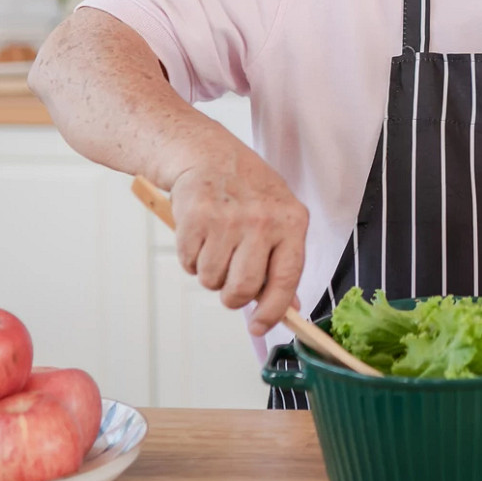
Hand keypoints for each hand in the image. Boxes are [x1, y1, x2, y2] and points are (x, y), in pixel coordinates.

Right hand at [165, 137, 308, 334]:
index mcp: (292, 221)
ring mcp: (229, 219)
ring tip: (215, 245)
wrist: (207, 153)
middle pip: (243, 288)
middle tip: (228, 284)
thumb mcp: (279, 216)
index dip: (273, 311)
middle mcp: (263, 220)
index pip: (287, 279)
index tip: (261, 327)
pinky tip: (199, 234)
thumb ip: (284, 261)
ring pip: (211, 280)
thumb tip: (290, 308)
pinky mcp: (195, 218)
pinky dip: (190, 257)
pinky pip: (189, 263)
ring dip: (209, 273)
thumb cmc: (247, 190)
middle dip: (232, 296)